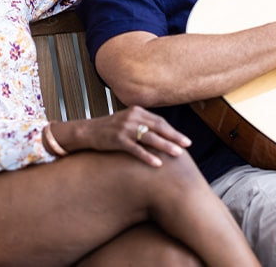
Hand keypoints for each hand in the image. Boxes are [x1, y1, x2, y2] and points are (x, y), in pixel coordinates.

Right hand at [76, 106, 190, 166]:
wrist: (88, 131)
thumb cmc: (111, 129)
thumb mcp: (128, 121)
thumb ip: (143, 124)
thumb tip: (163, 135)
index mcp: (137, 111)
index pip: (159, 121)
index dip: (173, 131)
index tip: (185, 140)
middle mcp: (132, 117)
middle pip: (158, 127)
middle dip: (174, 137)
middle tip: (187, 145)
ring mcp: (125, 128)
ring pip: (150, 138)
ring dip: (165, 146)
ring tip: (177, 154)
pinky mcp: (117, 140)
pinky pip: (136, 149)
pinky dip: (148, 156)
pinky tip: (157, 164)